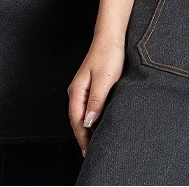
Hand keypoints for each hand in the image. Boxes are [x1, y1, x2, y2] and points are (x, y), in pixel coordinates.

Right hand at [68, 37, 124, 155]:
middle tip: (93, 153)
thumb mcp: (104, 79)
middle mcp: (77, 91)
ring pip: (82, 114)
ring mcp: (83, 88)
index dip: (82, 138)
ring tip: (96, 143)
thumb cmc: (108, 54)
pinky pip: (88, 107)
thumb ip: (96, 101)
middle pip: (77, 120)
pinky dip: (92, 118)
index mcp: (77, 91)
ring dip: (88, 128)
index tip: (88, 152)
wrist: (111, 36)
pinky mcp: (90, 85)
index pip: (76, 121)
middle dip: (83, 137)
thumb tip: (88, 122)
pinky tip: (99, 123)